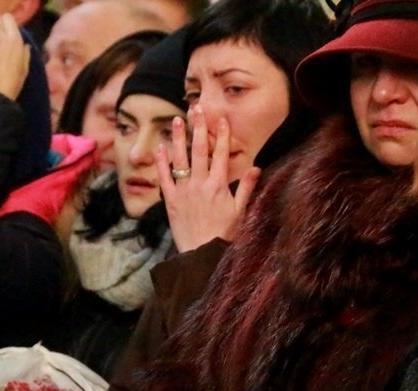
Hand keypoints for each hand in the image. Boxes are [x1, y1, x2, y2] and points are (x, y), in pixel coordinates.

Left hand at [156, 106, 259, 251]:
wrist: (202, 253)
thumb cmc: (223, 234)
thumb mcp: (240, 211)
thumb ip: (246, 188)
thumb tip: (257, 168)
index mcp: (219, 185)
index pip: (221, 154)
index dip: (221, 135)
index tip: (220, 119)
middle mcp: (200, 184)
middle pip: (200, 150)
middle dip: (199, 128)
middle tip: (196, 109)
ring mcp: (184, 191)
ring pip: (180, 159)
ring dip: (178, 138)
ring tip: (176, 120)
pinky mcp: (171, 200)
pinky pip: (164, 177)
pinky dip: (162, 162)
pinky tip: (160, 147)